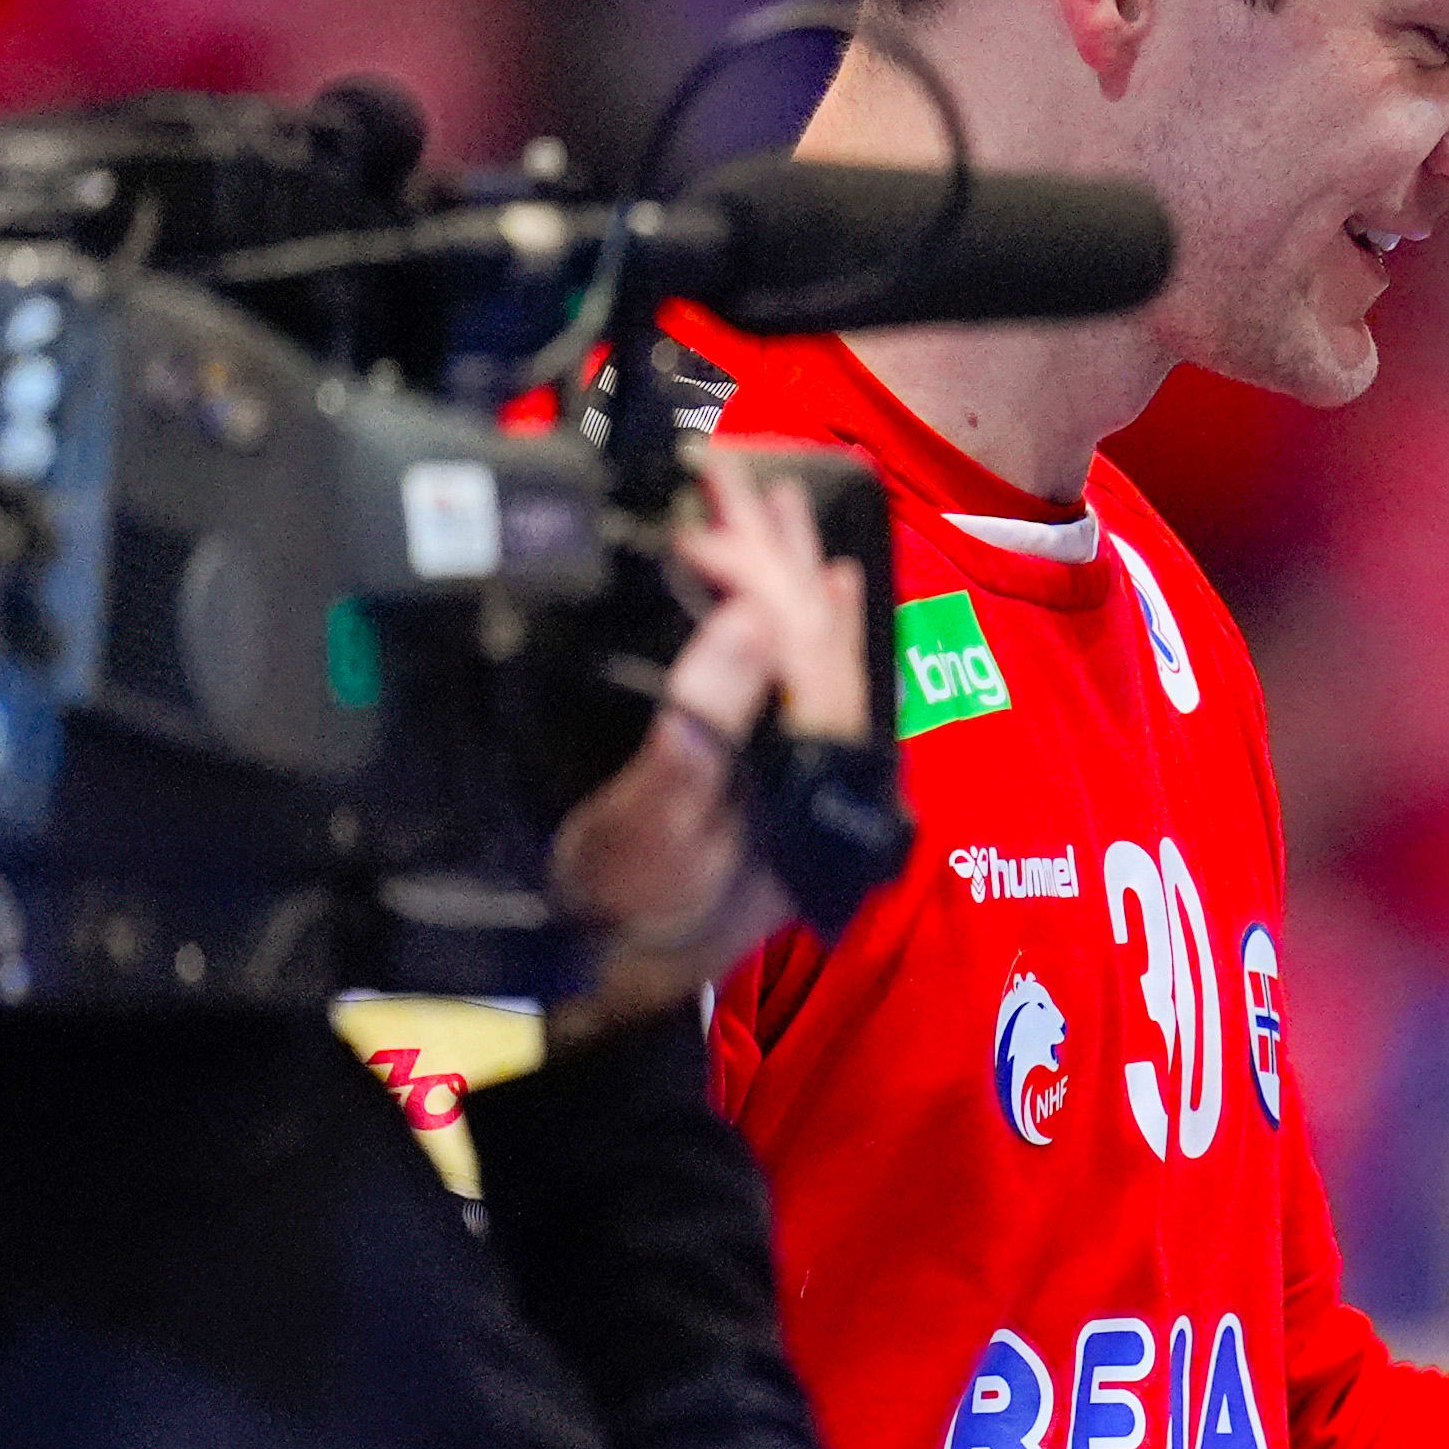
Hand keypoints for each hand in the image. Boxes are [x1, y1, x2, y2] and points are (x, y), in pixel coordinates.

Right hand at [544, 463, 866, 1040]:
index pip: (803, 641)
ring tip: (774, 499)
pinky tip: (815, 581)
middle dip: (778, 548)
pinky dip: (810, 620)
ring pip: (821, 645)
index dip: (757, 566)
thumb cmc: (628, 907)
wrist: (619, 977)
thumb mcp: (657, 820)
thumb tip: (757, 618)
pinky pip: (813, 675)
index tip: (704, 511)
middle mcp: (829, 760)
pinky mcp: (784, 769)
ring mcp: (812, 763)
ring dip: (795, 568)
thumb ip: (708, 721)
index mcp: (810, 766)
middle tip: (733, 471)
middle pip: (820, 632)